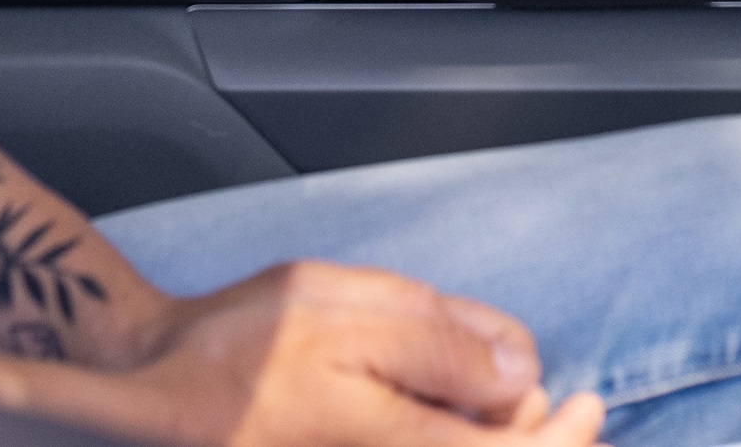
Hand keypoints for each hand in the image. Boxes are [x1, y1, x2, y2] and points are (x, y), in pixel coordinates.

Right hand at [97, 262, 602, 446]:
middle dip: (535, 439)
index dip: (565, 437)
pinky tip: (449, 417)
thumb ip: (436, 341)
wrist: (153, 390)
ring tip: (495, 403)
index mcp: (393, 442)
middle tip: (549, 397)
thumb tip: (520, 377)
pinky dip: (454, 442)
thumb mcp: (339, 307)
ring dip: (493, 441)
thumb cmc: (239, 344)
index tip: (587, 402)